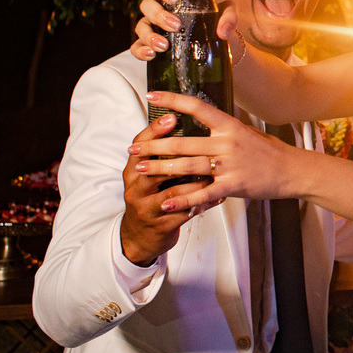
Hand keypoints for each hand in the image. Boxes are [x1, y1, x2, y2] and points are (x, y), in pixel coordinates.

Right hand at [120, 113, 215, 265]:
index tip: (172, 116)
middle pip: (151, 167)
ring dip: (195, 183)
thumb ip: (160, 153)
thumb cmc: (152, 196)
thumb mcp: (148, 175)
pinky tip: (219, 197)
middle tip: (198, 141)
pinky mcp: (161, 225)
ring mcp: (147, 208)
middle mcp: (135, 188)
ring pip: (172, 193)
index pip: (139, 145)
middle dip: (174, 153)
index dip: (154, 130)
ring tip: (215, 173)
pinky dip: (203, 203)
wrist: (141, 236)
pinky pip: (185, 213)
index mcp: (133, 170)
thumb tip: (180, 119)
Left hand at [129, 91, 306, 209]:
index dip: (173, 100)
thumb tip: (203, 117)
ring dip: (161, 169)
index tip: (152, 96)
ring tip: (141, 170)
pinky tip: (166, 202)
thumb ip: (223, 128)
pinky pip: (203, 194)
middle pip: (183, 142)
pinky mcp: (233, 185)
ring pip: (188, 166)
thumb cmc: (268, 151)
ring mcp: (230, 165)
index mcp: (230, 125)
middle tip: (133, 148)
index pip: (197, 107)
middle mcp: (227, 142)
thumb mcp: (247, 132)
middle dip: (154, 146)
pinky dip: (183, 199)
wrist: (292, 170)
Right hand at [130, 0, 237, 61]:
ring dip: (149, 35)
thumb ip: (229, 17)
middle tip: (176, 25)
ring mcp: (153, 26)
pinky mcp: (151, 45)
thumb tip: (223, 31)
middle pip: (146, 5)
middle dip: (158, 15)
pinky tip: (151, 55)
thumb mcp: (227, 14)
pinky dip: (140, 50)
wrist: (220, 46)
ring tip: (164, 46)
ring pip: (140, 26)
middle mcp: (159, 8)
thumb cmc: (218, 22)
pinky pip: (136, 47)